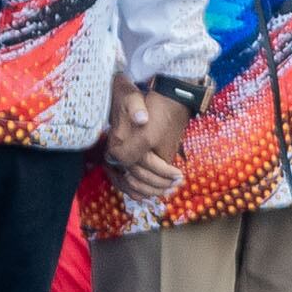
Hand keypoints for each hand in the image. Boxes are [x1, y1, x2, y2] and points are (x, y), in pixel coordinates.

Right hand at [103, 81, 191, 202]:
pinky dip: (135, 191)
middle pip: (138, 178)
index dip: (163, 172)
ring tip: (169, 190)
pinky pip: (123, 183)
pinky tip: (148, 195)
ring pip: (131, 184)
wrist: (121, 96)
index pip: (144, 166)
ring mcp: (112, 159)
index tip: (179, 174)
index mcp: (119, 143)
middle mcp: (113, 154)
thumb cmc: (132, 99)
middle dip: (160, 183)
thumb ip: (136, 109)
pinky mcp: (114, 161)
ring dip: (151, 190)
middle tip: (178, 184)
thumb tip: (142, 119)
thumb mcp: (133, 98)